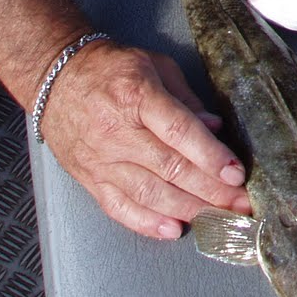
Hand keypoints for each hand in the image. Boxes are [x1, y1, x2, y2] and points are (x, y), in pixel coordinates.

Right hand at [38, 39, 250, 239]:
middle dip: (210, 191)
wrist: (56, 80)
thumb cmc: (111, 68)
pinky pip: (119, 207)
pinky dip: (146, 223)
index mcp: (137, 96)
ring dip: (187, 210)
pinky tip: (173, 230)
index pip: (179, 132)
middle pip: (170, 169)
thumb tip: (214, 127)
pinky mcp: (90, 179)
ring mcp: (102, 160)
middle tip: (240, 205)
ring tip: (218, 219)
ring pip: (149, 193)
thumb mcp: (155, 65)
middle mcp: (118, 133)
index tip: (236, 174)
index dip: (211, 156)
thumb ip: (186, 99)